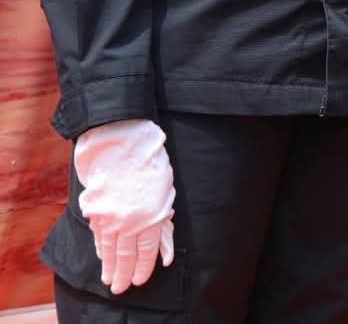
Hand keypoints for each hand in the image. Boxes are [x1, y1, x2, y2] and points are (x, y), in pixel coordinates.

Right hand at [73, 119, 175, 294]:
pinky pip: (97, 236)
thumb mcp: (165, 191)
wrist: (118, 146)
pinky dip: (99, 248)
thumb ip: (162, 219)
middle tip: (120, 289)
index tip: (138, 280)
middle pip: (125, 255)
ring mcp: (108, 218)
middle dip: (123, 274)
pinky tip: (101, 257)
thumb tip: (164, 245)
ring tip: (108, 279)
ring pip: (109, 249)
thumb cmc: (149, 164)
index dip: (142, 268)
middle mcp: (127, 222)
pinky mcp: (94, 211)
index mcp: (150, 217)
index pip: (145, 251)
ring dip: (109, 266)